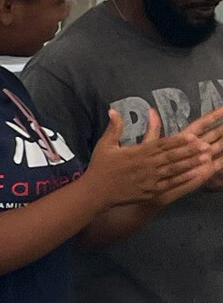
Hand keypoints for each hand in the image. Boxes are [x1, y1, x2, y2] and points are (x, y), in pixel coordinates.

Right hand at [84, 107, 212, 206]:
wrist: (96, 192)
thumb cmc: (100, 168)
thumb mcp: (104, 145)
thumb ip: (113, 128)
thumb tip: (113, 110)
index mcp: (138, 153)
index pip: (162, 144)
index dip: (178, 140)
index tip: (193, 136)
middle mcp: (147, 165)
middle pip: (172, 156)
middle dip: (190, 151)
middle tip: (207, 145)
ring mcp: (150, 179)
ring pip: (175, 169)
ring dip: (191, 163)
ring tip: (206, 158)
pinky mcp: (151, 191)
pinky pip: (171, 184)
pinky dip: (184, 179)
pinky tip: (196, 174)